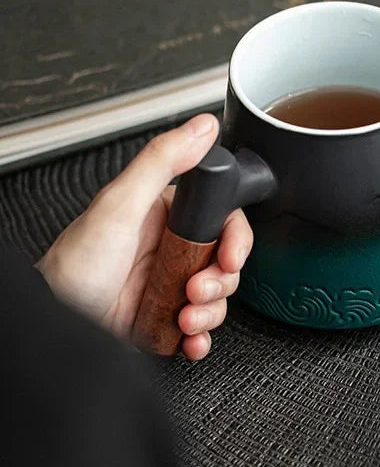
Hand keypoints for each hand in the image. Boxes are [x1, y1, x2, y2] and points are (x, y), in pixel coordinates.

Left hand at [36, 114, 252, 360]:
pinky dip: (201, 339)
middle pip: (227, 263)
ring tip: (184, 316)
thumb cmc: (75, 265)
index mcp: (168, 216)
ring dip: (210, 312)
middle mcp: (173, 250)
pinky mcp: (166, 318)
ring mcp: (171, 285)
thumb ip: (163, 160)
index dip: (236, 241)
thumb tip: (202, 127)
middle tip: (196, 289)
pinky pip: (201, 330)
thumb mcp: (120, 204)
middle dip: (220, 282)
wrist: (56, 317)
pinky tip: (188, 339)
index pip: (225, 221)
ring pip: (219, 298)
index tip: (229, 257)